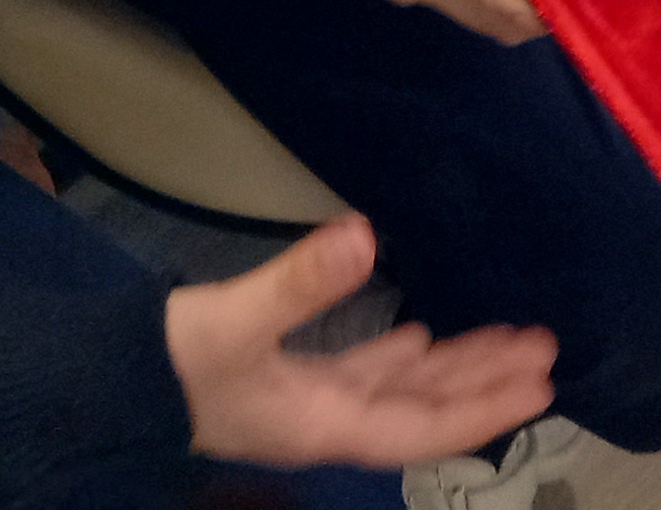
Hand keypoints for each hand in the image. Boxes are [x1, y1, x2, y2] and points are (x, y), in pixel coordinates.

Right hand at [168, 213, 557, 466]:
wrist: (114, 385)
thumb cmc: (177, 361)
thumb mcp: (236, 320)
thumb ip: (300, 281)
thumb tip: (364, 234)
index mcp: (329, 423)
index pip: (426, 427)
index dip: (486, 409)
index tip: (542, 385)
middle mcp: (332, 421)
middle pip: (426, 411)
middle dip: (485, 383)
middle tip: (546, 349)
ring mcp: (312, 403)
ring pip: (402, 391)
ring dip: (454, 369)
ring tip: (508, 341)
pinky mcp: (293, 381)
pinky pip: (367, 376)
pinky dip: (403, 359)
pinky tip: (423, 338)